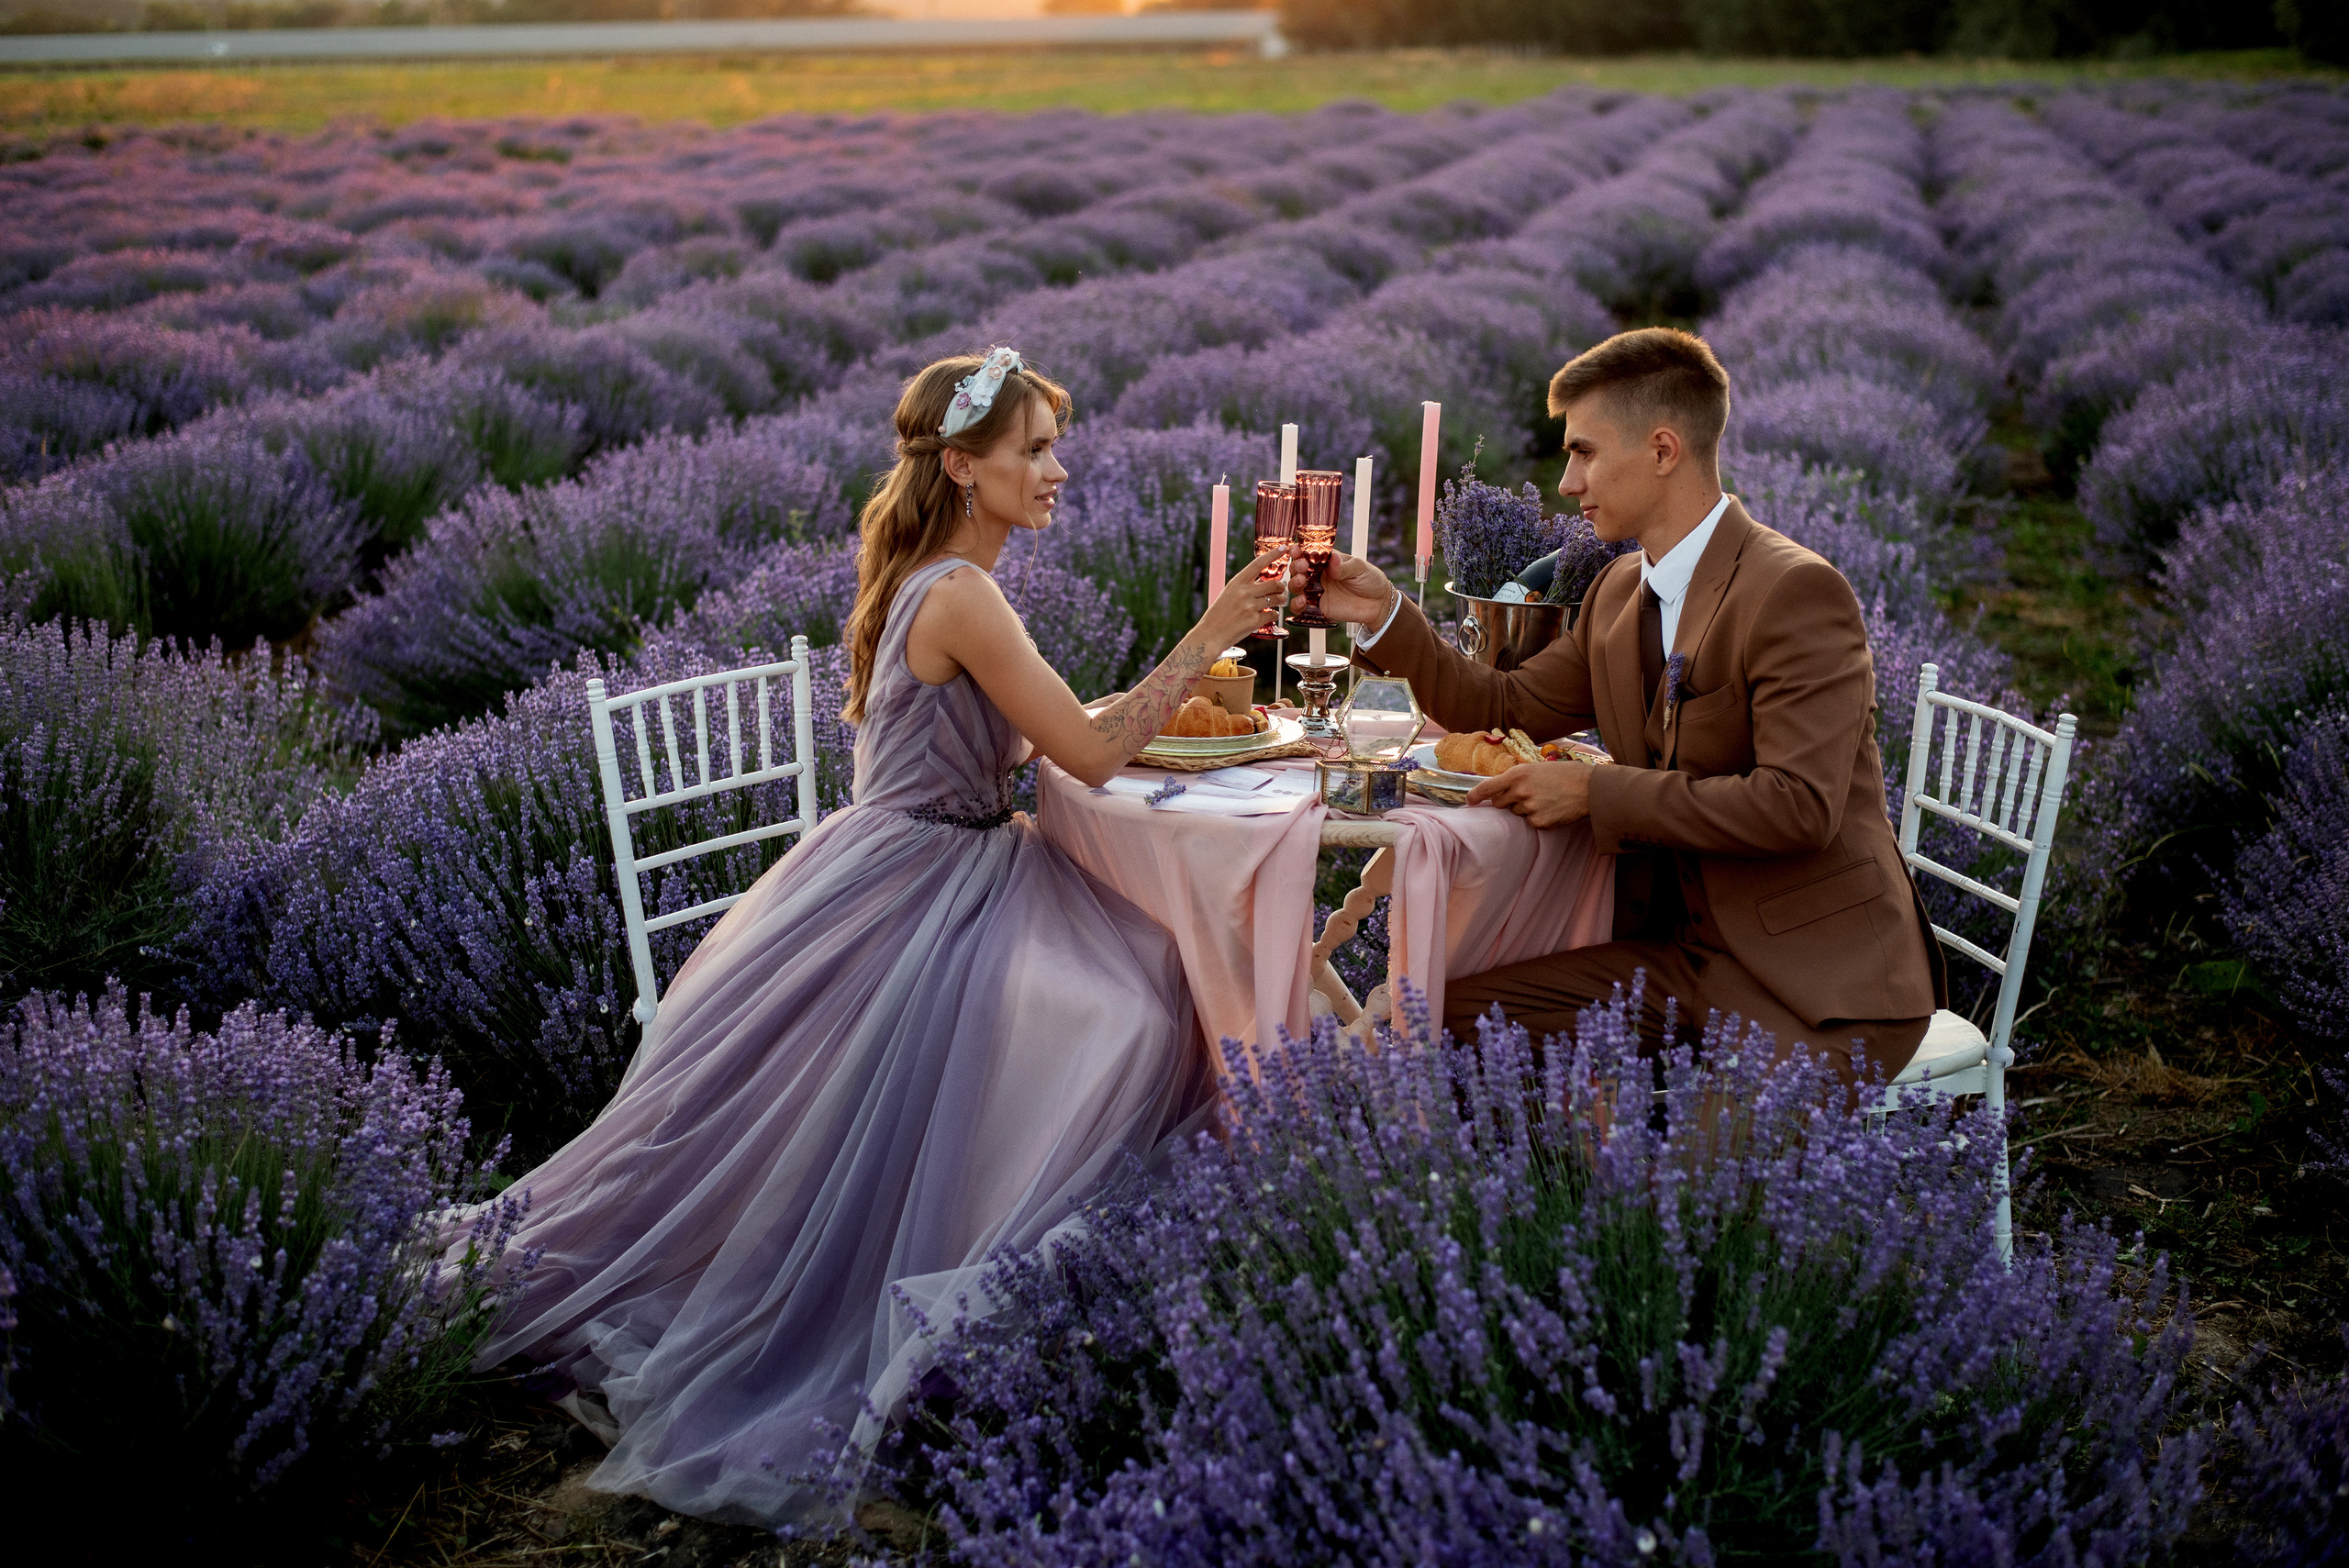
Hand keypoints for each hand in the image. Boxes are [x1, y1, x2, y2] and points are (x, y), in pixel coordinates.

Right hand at [1199, 544, 1290, 649]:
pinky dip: (1272, 616)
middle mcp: (1244, 592)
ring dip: (1279, 601)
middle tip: (1280, 591)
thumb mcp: (1228, 594)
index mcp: (1237, 582)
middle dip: (1281, 588)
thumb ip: (1245, 587)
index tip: (1284, 548)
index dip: (1272, 555)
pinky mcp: (1255, 621)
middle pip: (1274, 584)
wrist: (1210, 634)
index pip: (1258, 564)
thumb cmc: (1219, 615)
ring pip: (1277, 599)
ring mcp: (1250, 606)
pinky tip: (1266, 617)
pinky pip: (1273, 615)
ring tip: (1275, 604)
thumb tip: (1263, 583)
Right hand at [1292, 550, 1397, 624]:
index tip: (1296, 550)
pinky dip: (1296, 604)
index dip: (1299, 551)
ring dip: (1294, 583)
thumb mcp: (1360, 568)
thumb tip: (1332, 559)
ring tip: (1302, 582)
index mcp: (1327, 560)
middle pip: (1298, 568)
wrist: (1379, 603)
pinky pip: (1301, 606)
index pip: (1309, 553)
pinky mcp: (1318, 606)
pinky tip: (1302, 601)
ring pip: (1296, 586)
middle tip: (1303, 566)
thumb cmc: (1370, 580)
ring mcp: (1317, 590)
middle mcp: (1319, 574)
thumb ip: (1344, 566)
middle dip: (1296, 566)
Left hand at [1466, 760, 1592, 828]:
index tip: (1469, 800)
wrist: (1590, 788)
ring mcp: (1529, 808)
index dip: (1475, 795)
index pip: (1487, 787)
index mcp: (1517, 774)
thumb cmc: (1565, 774)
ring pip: (1517, 813)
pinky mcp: (1539, 822)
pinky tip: (1552, 809)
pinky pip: (1531, 822)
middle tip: (1527, 794)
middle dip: (1508, 800)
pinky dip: (1538, 818)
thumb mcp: (1537, 768)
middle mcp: (1519, 791)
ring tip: (1546, 799)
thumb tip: (1502, 789)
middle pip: (1501, 803)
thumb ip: (1518, 778)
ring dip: (1526, 808)